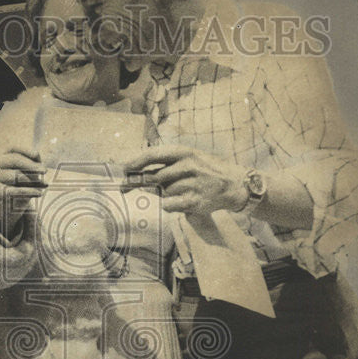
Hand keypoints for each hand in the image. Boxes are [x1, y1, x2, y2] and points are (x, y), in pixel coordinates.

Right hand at [0, 145, 46, 233]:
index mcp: (2, 156)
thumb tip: (37, 155)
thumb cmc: (22, 184)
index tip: (37, 155)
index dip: (25, 150)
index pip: (13, 148)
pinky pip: (17, 190)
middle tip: (45, 170)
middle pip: (14, 160)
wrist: (10, 207)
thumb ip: (33, 161)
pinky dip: (30, 192)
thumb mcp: (28, 171)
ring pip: (17, 175)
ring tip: (45, 184)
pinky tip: (40, 193)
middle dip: (31, 165)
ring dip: (33, 179)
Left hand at [125, 145, 248, 226]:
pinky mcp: (194, 202)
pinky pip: (169, 206)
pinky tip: (182, 202)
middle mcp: (188, 166)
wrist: (233, 184)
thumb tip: (134, 174)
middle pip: (154, 177)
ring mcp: (192, 184)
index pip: (154, 155)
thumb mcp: (188, 159)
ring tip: (181, 191)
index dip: (136, 162)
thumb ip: (165, 165)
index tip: (124, 169)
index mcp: (184, 152)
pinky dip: (170, 206)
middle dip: (138, 183)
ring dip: (164, 194)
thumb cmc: (205, 171)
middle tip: (124, 187)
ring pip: (163, 193)